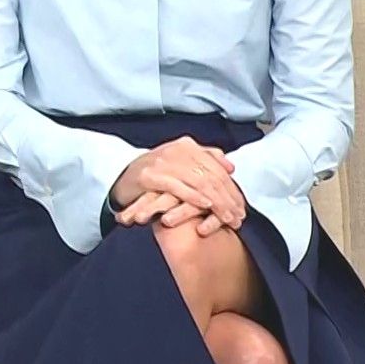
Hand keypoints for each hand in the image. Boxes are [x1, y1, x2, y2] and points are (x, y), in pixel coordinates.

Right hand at [110, 137, 245, 235]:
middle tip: (238, 216)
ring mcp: (164, 162)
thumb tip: (231, 167)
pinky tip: (205, 206)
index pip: (217, 168)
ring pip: (199, 182)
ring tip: (227, 217)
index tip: (242, 207)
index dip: (232, 188)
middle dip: (227, 198)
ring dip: (216, 202)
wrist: (122, 175)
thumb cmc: (156, 172)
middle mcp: (177, 151)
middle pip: (211, 176)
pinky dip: (193, 197)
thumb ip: (206, 159)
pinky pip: (178, 187)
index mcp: (187, 146)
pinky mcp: (151, 176)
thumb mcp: (181, 161)